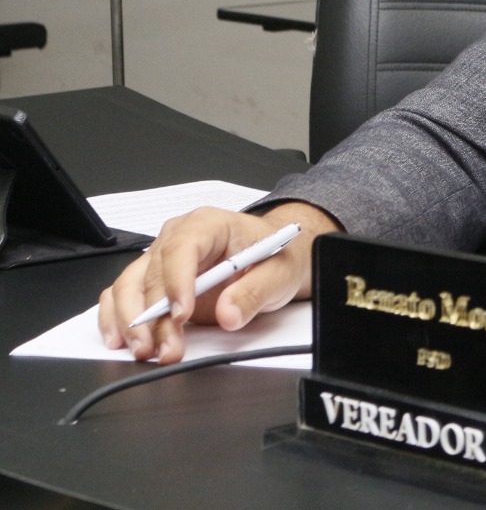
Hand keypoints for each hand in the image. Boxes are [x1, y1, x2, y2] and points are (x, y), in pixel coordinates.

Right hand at [97, 201, 338, 364]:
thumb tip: (229, 314)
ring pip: (129, 286)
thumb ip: (255, 292)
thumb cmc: (273, 257)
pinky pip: (121, 295)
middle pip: (152, 274)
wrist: (272, 259)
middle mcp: (176, 237)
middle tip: (165, 348)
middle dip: (154, 316)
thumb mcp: (278, 273)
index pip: (182, 249)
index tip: (182, 314)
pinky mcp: (152, 281)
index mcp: (208, 225)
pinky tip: (120, 341)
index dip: (177, 282)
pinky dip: (116, 318)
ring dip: (132, 322)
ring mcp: (160, 258)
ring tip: (146, 352)